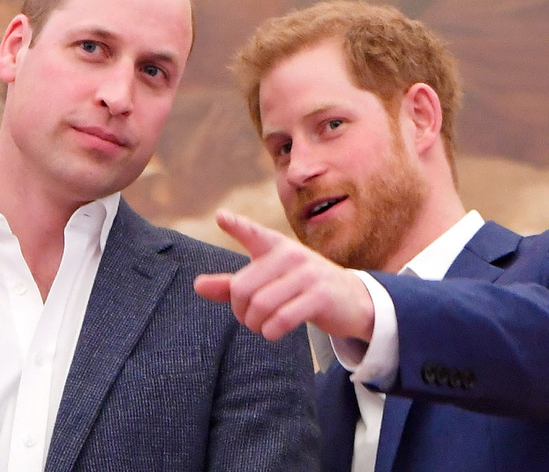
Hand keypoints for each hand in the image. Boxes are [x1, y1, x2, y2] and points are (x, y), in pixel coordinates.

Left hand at [194, 210, 374, 340]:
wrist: (350, 300)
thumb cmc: (299, 288)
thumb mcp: (267, 282)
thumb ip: (231, 285)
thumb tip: (197, 285)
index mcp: (275, 246)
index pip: (252, 233)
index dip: (237, 226)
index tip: (221, 218)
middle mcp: (290, 254)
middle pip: (242, 288)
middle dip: (239, 311)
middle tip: (248, 318)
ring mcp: (307, 273)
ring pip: (261, 305)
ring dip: (255, 324)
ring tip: (260, 326)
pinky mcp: (320, 296)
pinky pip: (282, 318)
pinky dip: (271, 331)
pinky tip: (273, 331)